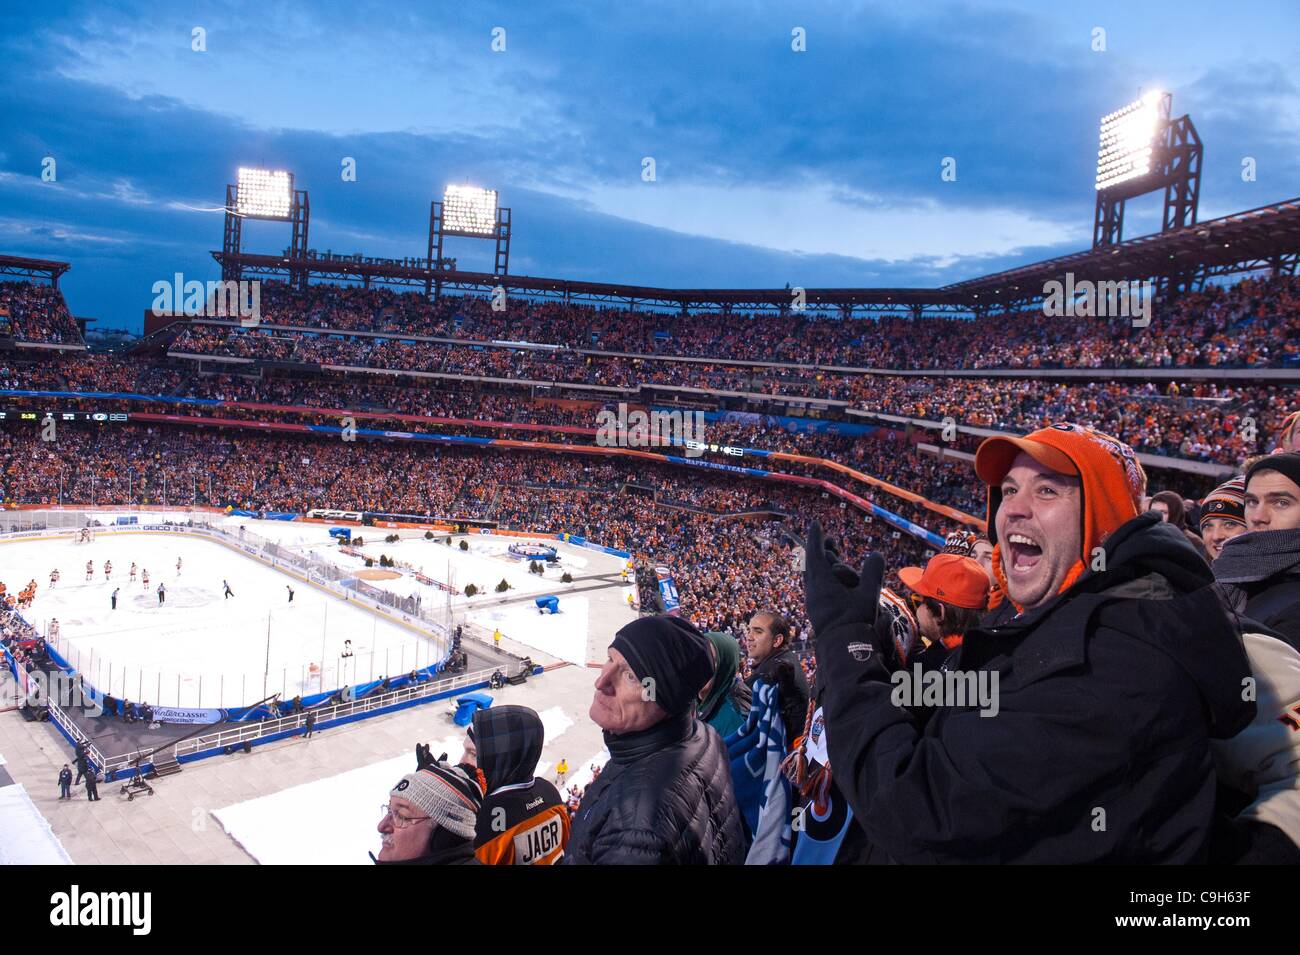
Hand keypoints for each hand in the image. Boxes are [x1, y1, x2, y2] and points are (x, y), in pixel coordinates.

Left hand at [803, 522, 884, 637]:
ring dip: (821, 565)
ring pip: (812, 577)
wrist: (842, 647)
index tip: (815, 524)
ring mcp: (812, 601)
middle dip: (820, 550)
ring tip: (830, 558)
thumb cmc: (855, 620)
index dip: (816, 537)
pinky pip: (814, 588)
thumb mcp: (868, 595)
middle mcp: (813, 589)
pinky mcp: (814, 610)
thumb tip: (877, 554)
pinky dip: (820, 579)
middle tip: (830, 541)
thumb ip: (873, 573)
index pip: (815, 553)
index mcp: (822, 582)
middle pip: (813, 564)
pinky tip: (827, 581)